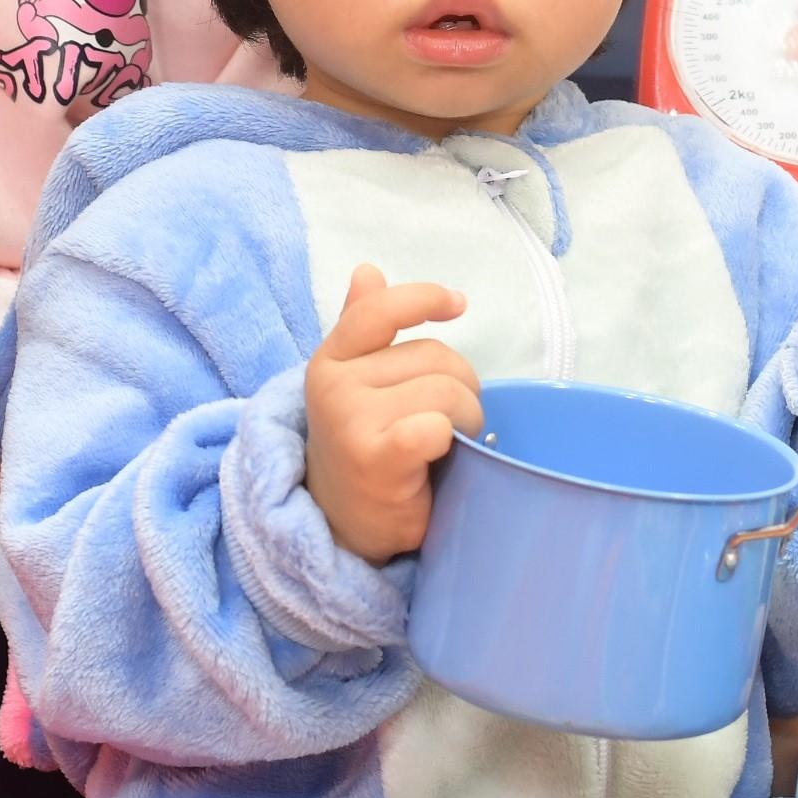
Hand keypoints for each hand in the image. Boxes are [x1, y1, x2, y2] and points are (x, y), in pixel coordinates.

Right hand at [301, 265, 479, 563]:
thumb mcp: (356, 385)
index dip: (424, 298)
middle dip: (461, 386)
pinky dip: (452, 442)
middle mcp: (333, 384)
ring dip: (466, 419)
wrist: (344, 527)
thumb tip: (368, 270)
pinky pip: (437, 426)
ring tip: (448, 444)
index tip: (458, 304)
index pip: (378, 310)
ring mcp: (350, 420)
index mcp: (330, 359)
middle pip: (436, 357)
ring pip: (446, 391)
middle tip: (449, 421)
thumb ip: (361, 329)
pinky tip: (439, 460)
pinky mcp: (375, 457)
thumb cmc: (362, 448)